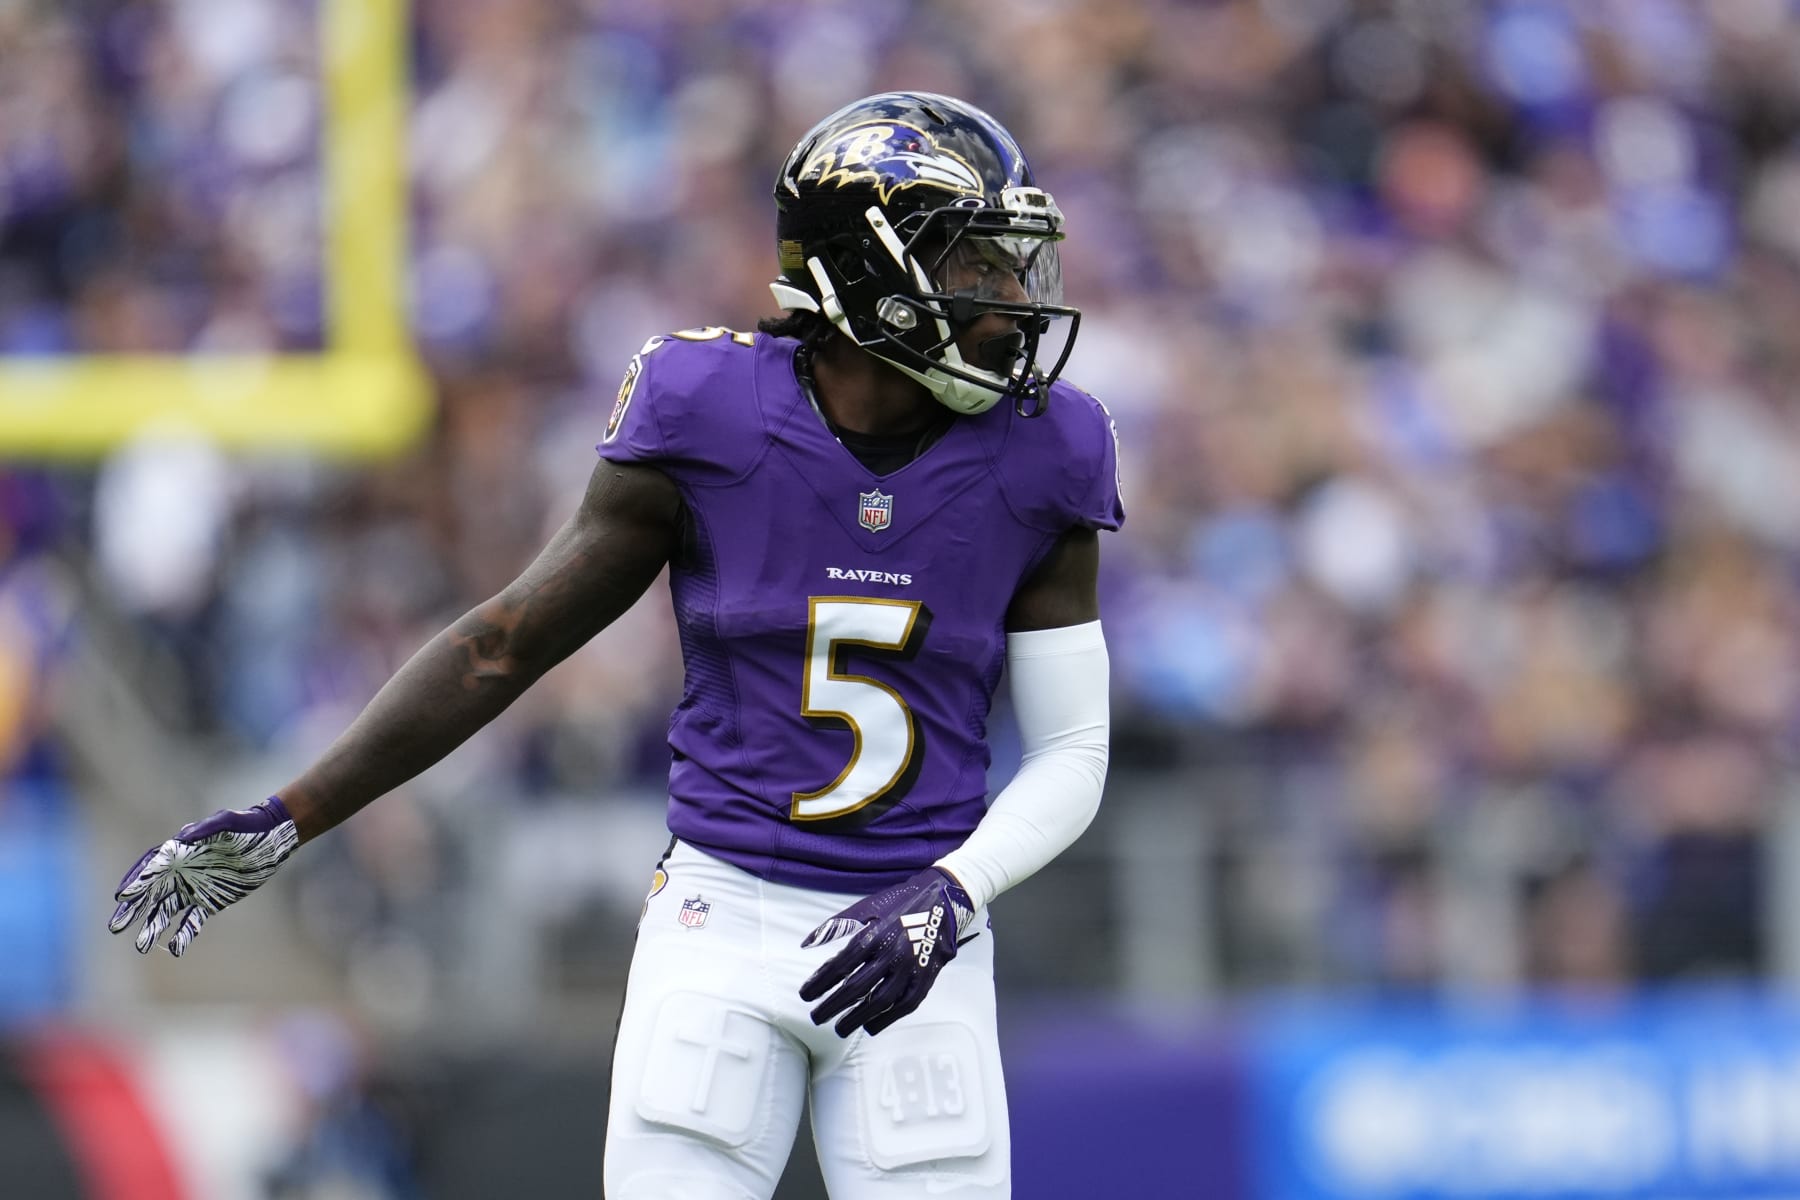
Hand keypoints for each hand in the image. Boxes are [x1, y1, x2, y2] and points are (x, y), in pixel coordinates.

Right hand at [107, 797, 299, 956]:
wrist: (271, 839)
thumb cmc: (248, 825)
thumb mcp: (228, 822)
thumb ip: (205, 829)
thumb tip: (181, 838)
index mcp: (180, 852)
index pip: (151, 868)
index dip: (137, 881)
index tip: (122, 895)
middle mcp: (180, 872)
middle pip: (150, 893)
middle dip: (132, 910)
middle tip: (114, 926)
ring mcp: (193, 889)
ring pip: (166, 911)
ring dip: (152, 927)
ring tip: (140, 946)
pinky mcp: (209, 902)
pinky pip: (191, 921)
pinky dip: (182, 934)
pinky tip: (175, 949)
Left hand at [799, 867, 975, 1036]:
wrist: (943, 899)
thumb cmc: (901, 903)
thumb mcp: (866, 907)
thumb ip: (836, 926)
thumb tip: (807, 944)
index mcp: (874, 934)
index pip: (840, 965)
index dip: (820, 983)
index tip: (805, 995)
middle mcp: (892, 953)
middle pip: (857, 987)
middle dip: (833, 1006)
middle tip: (816, 1017)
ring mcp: (911, 968)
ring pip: (881, 1000)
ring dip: (857, 1017)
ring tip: (840, 1028)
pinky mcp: (926, 977)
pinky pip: (905, 1005)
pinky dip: (887, 1019)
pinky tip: (870, 1026)